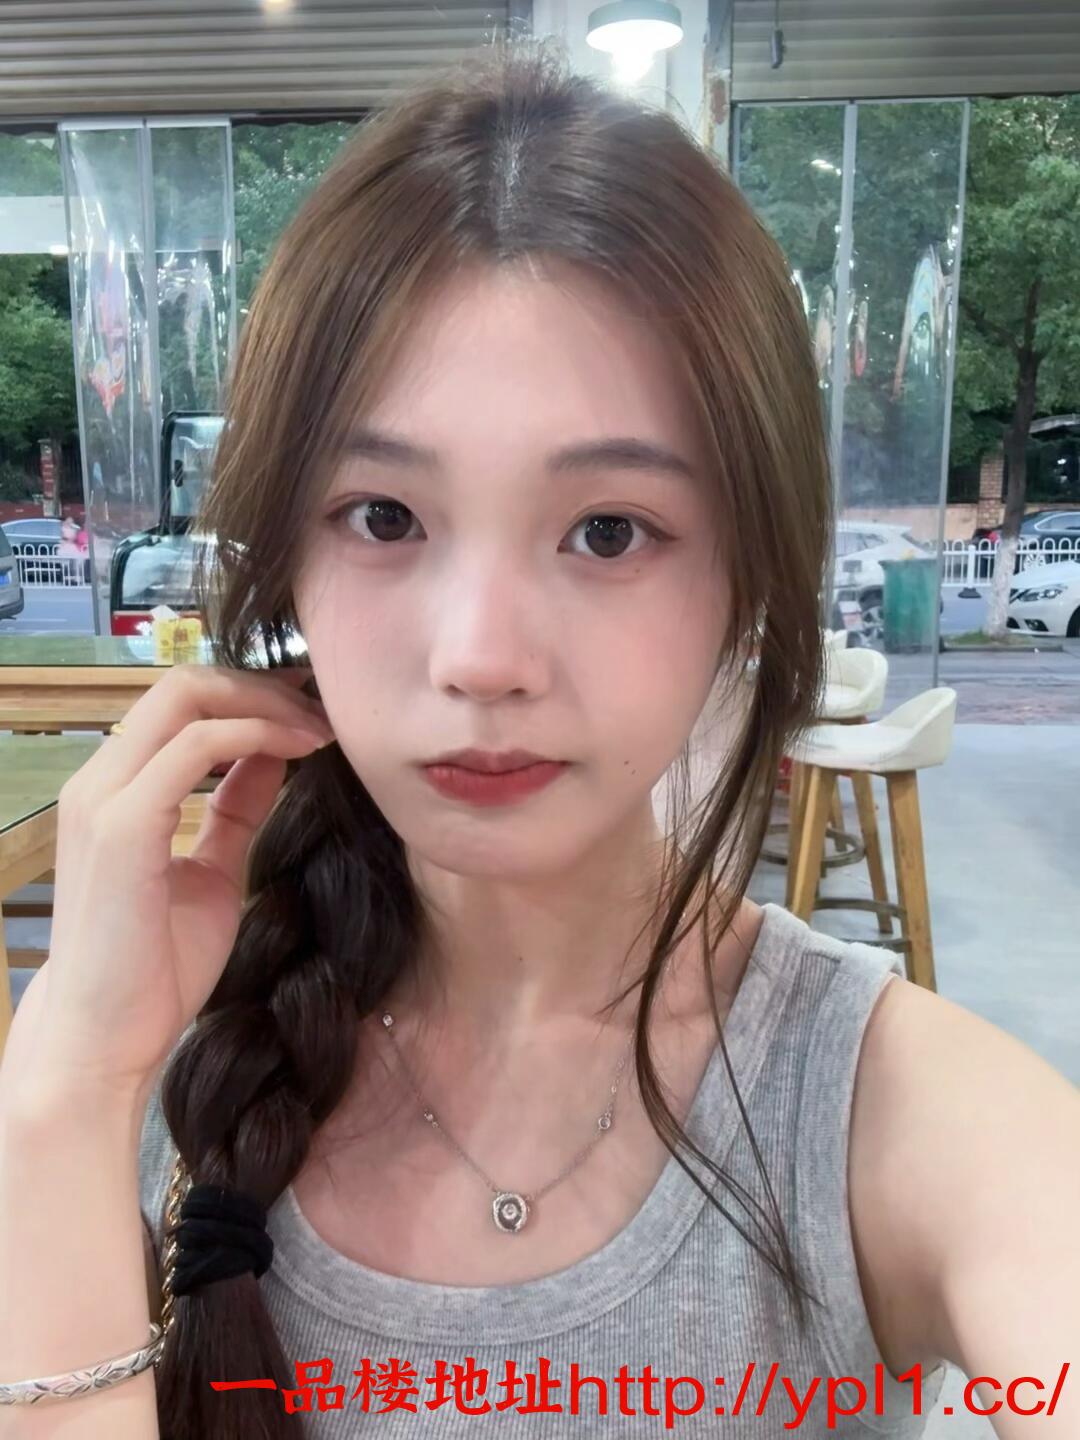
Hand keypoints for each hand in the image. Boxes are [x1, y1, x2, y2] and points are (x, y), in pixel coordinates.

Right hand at [3, 662, 335, 1099]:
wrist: (106, 1039)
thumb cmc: (154, 967)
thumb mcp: (213, 870)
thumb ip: (234, 810)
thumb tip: (274, 758)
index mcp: (115, 789)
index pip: (181, 703)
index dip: (251, 694)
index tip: (313, 710)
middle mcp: (100, 780)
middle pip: (184, 683)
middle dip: (262, 685)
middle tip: (324, 710)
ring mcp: (104, 797)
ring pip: (187, 697)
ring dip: (267, 703)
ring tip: (323, 728)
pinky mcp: (123, 824)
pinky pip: (196, 746)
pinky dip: (257, 734)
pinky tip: (301, 751)